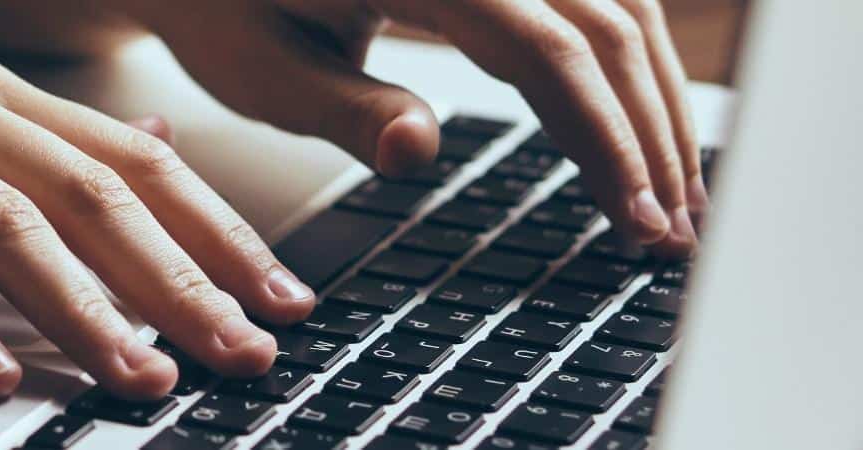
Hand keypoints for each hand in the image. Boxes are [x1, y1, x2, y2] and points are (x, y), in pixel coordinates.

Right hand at [0, 18, 320, 398]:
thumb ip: (21, 143)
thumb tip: (140, 158)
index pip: (130, 161)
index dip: (216, 230)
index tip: (277, 294)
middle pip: (96, 192)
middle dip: (184, 279)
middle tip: (245, 349)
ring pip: (13, 224)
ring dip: (88, 310)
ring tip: (143, 377)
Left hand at [124, 0, 705, 257]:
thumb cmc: (227, 9)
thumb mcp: (263, 69)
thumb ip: (346, 109)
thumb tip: (414, 150)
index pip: (546, 46)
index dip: (604, 134)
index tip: (634, 218)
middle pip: (608, 24)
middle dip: (650, 134)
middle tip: (672, 235)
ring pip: (621, 7)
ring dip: (656, 102)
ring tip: (674, 201)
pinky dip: (630, 67)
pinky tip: (644, 132)